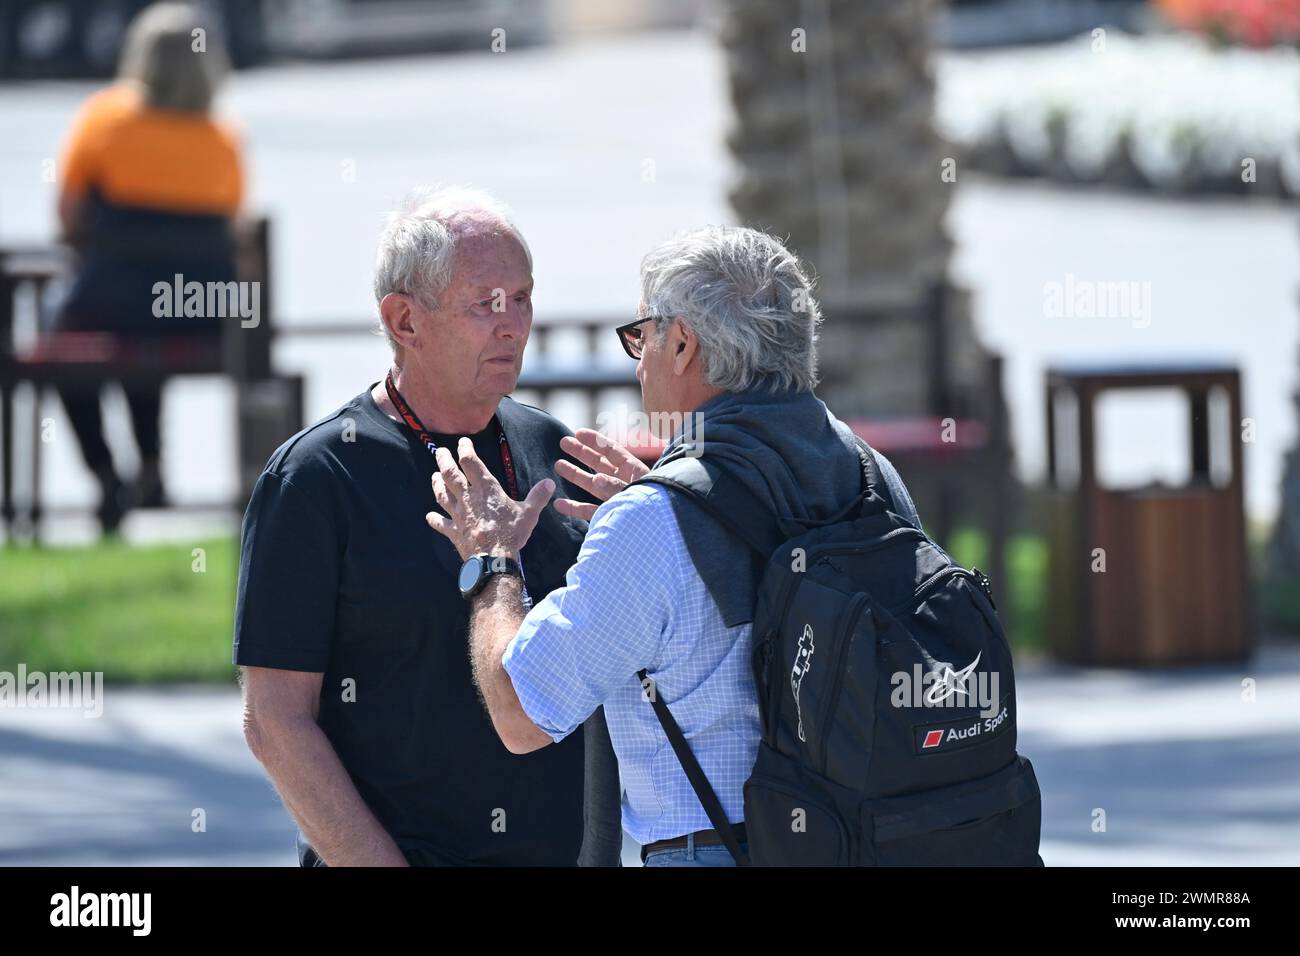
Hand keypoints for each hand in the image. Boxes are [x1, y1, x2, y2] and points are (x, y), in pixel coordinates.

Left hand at [425, 438, 553, 560]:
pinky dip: (434, 519)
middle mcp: (468, 498)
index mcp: (486, 489)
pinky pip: (441, 523)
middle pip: (450, 475)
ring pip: (442, 495)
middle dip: (444, 461)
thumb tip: (549, 482)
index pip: (471, 462)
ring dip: (436, 484)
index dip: (465, 450)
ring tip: (434, 475)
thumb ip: (538, 496)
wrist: (493, 559)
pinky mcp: (454, 531)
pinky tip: (429, 516)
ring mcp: (458, 514)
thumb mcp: (529, 513)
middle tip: (440, 452)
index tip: (463, 442)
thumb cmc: (512, 534)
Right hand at [553, 428, 649, 520]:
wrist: (660, 537)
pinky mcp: (609, 516)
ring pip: (591, 485)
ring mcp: (614, 499)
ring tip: (558, 465)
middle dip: (581, 453)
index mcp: (634, 471)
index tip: (578, 433)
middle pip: (599, 463)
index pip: (612, 451)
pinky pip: (589, 511)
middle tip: (564, 442)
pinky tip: (559, 503)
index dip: (595, 441)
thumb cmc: (653, 511)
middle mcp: (623, 483)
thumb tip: (597, 479)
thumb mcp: (636, 493)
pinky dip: (574, 508)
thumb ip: (616, 487)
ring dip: (575, 475)